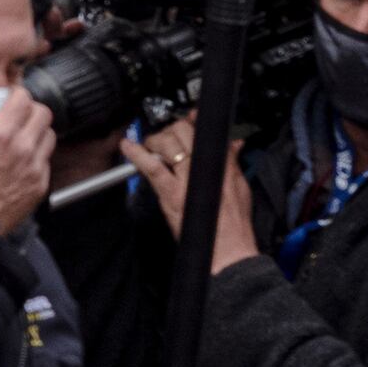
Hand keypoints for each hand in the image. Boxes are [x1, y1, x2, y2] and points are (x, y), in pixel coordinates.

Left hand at [123, 118, 260, 272]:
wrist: (228, 249)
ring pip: (166, 144)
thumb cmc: (235, 223)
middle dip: (173, 128)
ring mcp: (184, 180)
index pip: (205, 132)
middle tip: (169, 135)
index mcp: (222, 165)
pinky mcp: (170, 193)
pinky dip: (136, 154)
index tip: (190, 116)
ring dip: (156, 139)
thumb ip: (232, 162)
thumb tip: (233, 145)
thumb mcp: (240, 187)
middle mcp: (203, 168)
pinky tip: (127, 145)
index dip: (193, 120)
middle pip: (183, 133)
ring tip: (151, 143)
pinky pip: (151, 167)